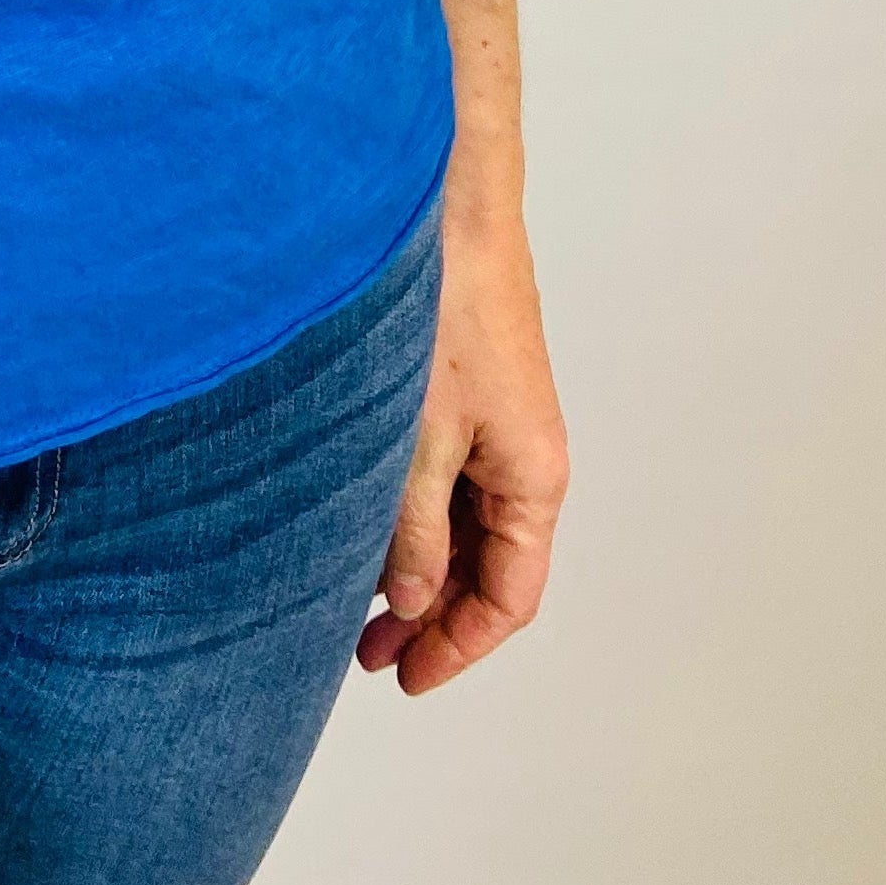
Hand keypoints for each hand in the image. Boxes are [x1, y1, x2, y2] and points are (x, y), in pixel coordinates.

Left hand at [357, 205, 567, 696]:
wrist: (444, 207)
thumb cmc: (444, 309)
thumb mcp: (418, 439)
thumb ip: (414, 531)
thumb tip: (412, 605)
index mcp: (533, 478)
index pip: (509, 597)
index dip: (457, 647)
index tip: (404, 677)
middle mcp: (525, 459)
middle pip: (489, 568)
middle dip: (431, 617)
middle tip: (364, 652)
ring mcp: (496, 426)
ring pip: (464, 526)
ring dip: (417, 567)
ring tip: (352, 597)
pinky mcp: (467, 395)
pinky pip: (448, 480)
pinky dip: (412, 515)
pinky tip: (364, 527)